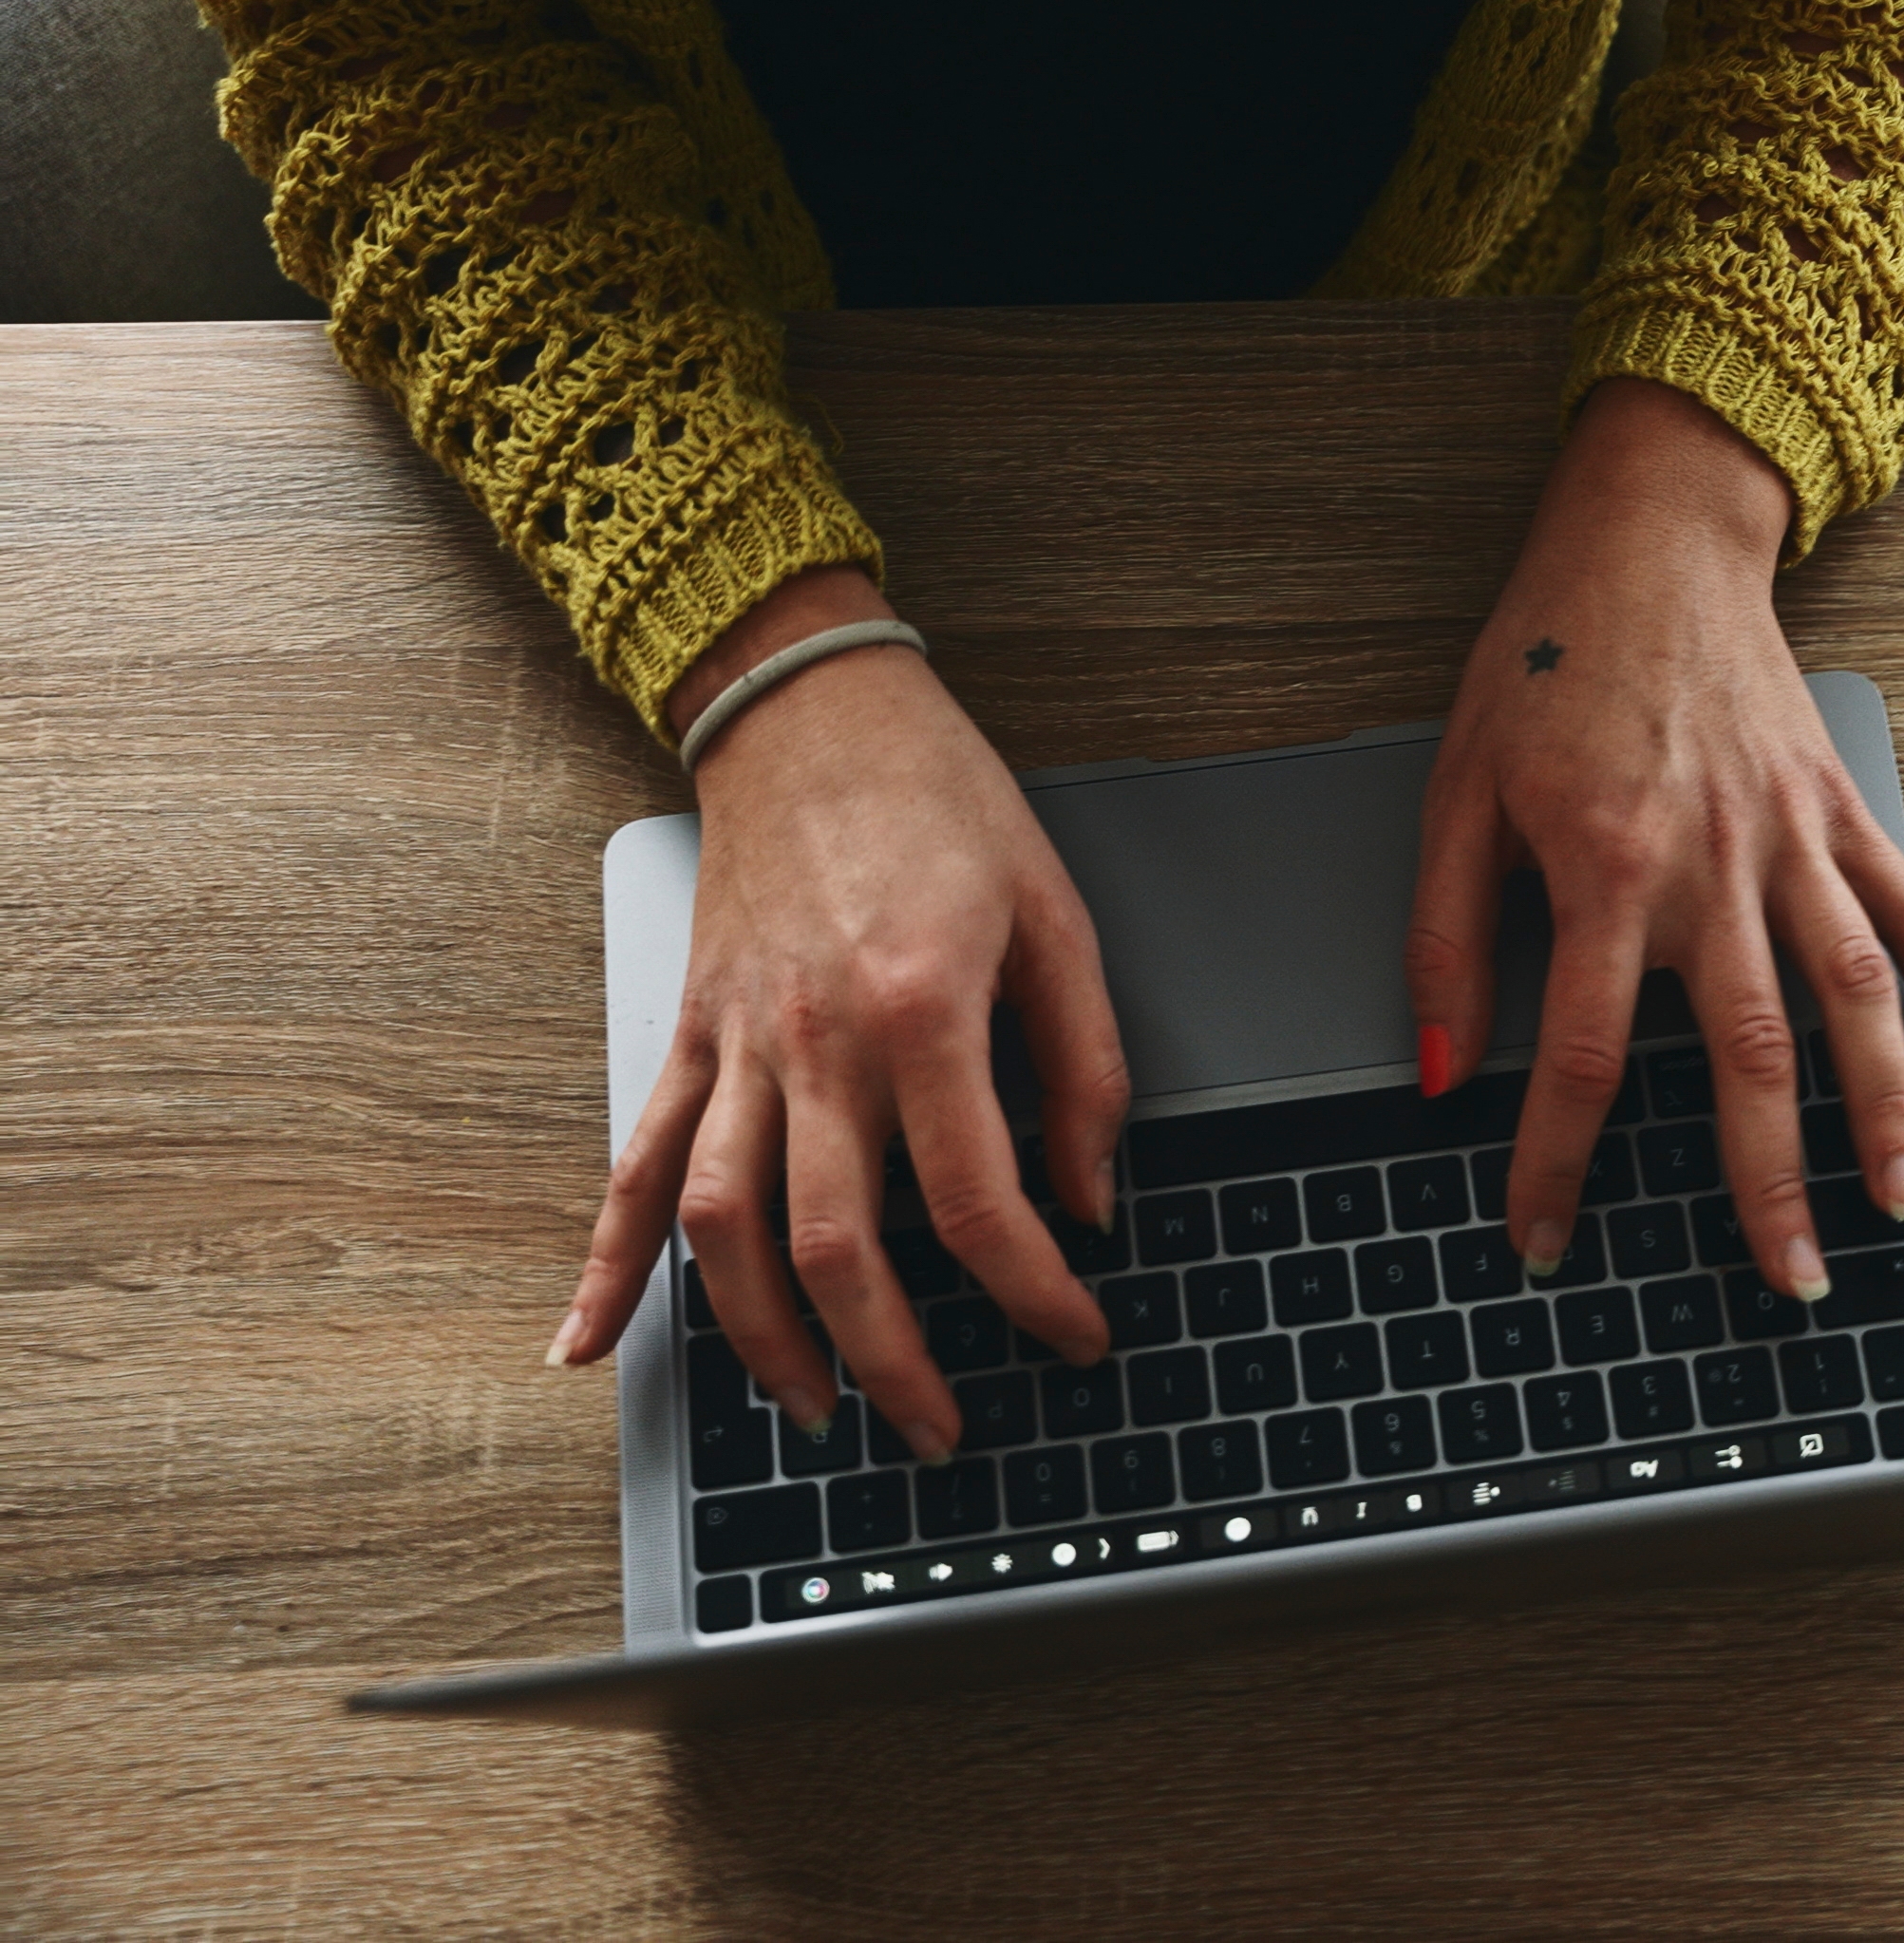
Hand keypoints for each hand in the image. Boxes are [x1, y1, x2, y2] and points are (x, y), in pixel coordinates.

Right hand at [547, 567, 1127, 1454]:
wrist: (809, 707)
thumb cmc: (942, 800)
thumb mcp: (1058, 917)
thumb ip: (1083, 1068)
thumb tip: (1089, 1196)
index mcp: (921, 1011)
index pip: (975, 1201)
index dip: (1034, 1290)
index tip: (1073, 1334)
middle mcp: (814, 1043)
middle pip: (837, 1248)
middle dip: (893, 1364)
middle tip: (943, 1429)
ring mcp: (734, 1046)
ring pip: (726, 1232)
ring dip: (762, 1343)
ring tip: (813, 1415)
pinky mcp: (685, 1036)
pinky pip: (635, 1165)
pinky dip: (600, 1265)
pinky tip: (581, 1346)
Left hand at [1406, 379, 1903, 1303]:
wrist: (1649, 542)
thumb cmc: (1544, 663)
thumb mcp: (1453, 793)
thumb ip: (1446, 939)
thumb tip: (1440, 1071)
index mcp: (1606, 865)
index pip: (1585, 1055)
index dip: (1557, 1163)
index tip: (1546, 1243)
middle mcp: (1714, 865)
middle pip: (1750, 1056)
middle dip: (1770, 1183)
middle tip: (1791, 1283)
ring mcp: (1794, 842)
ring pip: (1854, 999)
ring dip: (1883, 1112)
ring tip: (1897, 1209)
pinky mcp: (1842, 814)